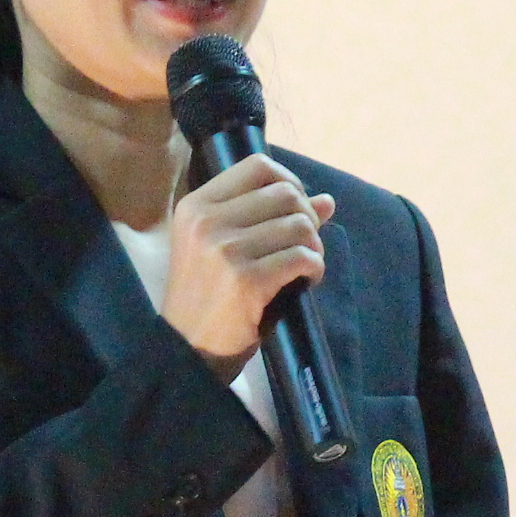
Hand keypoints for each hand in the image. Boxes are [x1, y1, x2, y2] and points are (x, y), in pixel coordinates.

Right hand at [160, 152, 334, 373]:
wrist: (188, 349)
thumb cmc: (207, 297)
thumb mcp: (224, 248)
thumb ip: (270, 218)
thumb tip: (326, 200)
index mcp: (197, 205)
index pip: (258, 166)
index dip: (289, 182)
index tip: (295, 209)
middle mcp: (207, 221)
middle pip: (285, 193)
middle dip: (307, 216)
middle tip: (304, 244)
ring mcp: (225, 249)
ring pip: (299, 224)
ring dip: (314, 245)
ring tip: (305, 264)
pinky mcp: (246, 280)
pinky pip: (302, 257)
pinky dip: (314, 268)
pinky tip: (307, 280)